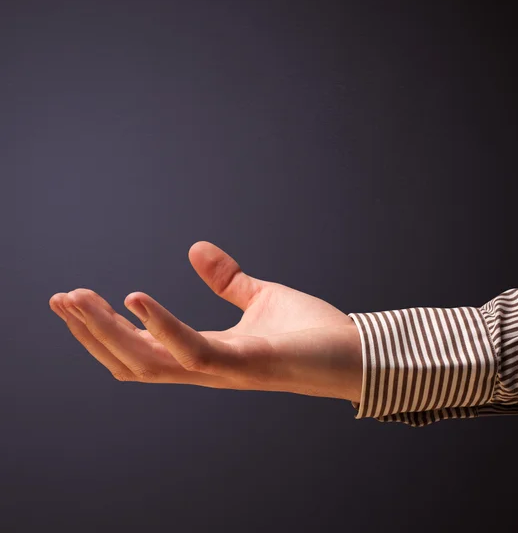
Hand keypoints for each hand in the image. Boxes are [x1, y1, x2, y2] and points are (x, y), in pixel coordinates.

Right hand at [49, 241, 362, 402]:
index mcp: (206, 353)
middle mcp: (207, 368)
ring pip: (149, 361)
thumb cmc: (312, 332)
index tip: (77, 299)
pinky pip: (193, 351)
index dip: (106, 329)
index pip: (143, 348)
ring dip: (108, 332)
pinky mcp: (248, 364)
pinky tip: (136, 298)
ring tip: (78, 299)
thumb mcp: (261, 297)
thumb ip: (227, 280)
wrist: (357, 352)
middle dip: (92, 333)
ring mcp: (225, 370)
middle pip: (133, 359)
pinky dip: (162, 326)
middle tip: (60, 299)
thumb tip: (194, 247)